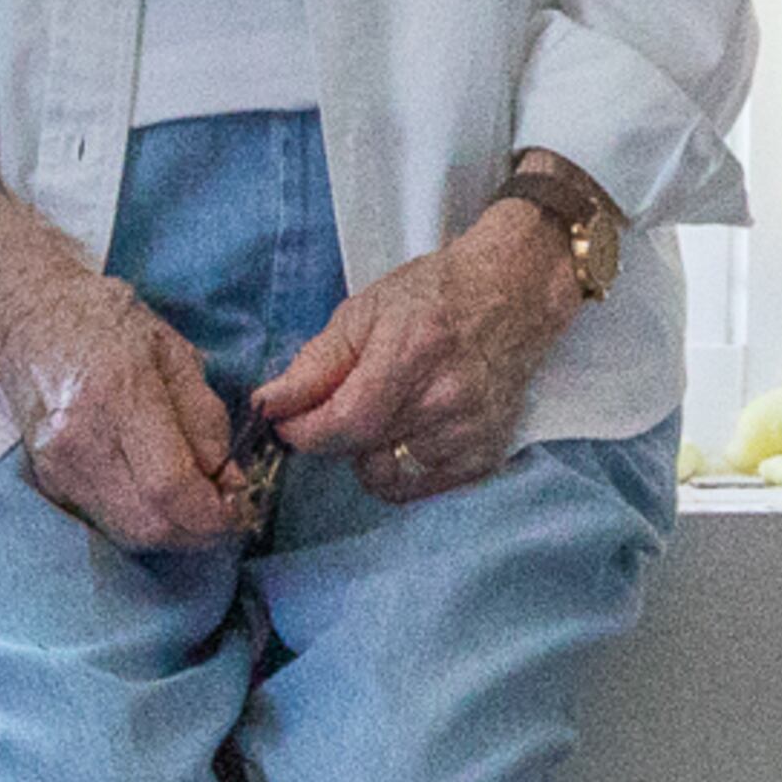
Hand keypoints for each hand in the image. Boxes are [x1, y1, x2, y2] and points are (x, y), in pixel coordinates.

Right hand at [0, 127, 252, 552]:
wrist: (24, 319)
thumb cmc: (106, 324)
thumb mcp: (174, 352)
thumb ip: (206, 419)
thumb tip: (229, 481)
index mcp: (119, 395)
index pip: (170, 486)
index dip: (213, 514)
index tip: (239, 507)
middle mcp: (80, 439)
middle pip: (148, 524)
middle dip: (197, 531)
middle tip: (223, 510)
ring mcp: (56, 465)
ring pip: (126, 532)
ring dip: (171, 530)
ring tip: (193, 502)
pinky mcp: (45, 479)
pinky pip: (105, 521)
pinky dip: (141, 520)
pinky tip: (157, 496)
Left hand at [251, 198, 577, 502]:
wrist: (512, 296)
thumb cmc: (435, 295)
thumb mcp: (363, 312)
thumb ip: (315, 364)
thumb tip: (269, 405)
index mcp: (412, 356)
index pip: (344, 424)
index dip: (304, 431)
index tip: (285, 421)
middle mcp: (446, 401)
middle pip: (358, 449)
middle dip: (331, 433)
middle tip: (338, 402)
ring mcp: (470, 433)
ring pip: (384, 472)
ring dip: (368, 450)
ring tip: (387, 409)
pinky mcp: (484, 457)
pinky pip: (416, 486)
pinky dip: (399, 465)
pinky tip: (410, 428)